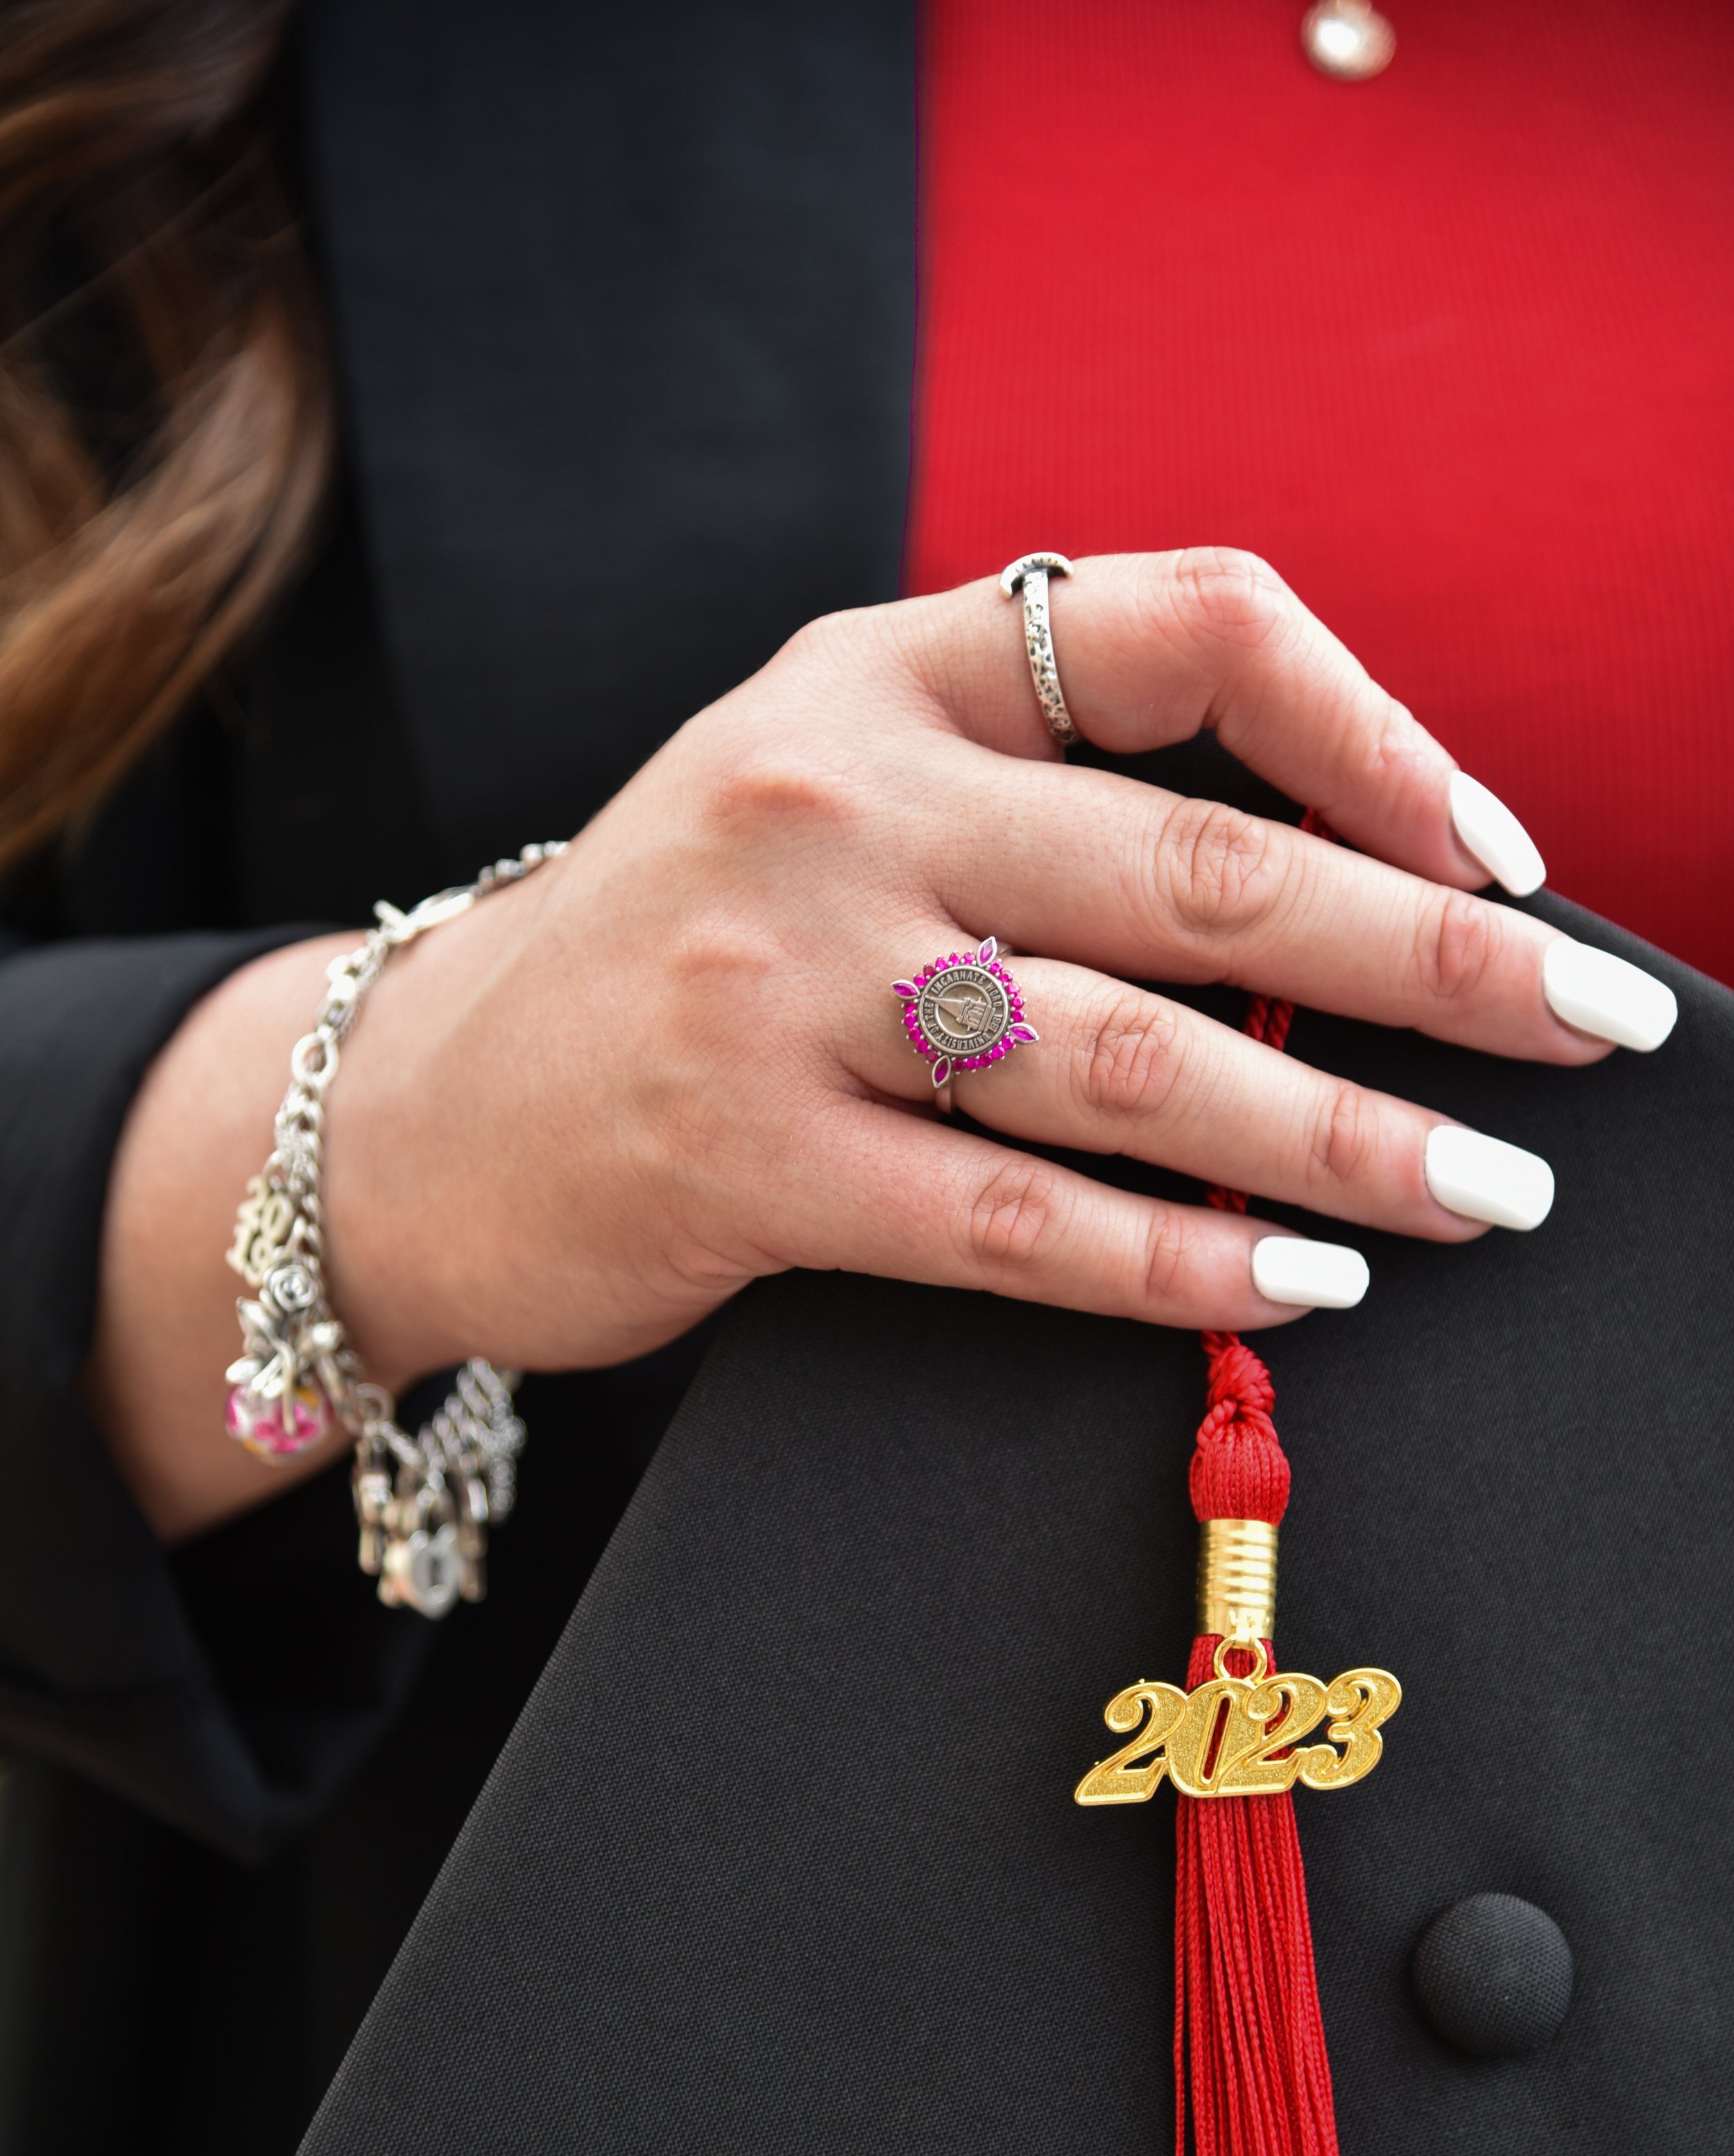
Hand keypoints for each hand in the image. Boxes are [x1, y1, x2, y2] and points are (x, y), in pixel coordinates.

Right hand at [325, 547, 1659, 1382]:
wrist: (414, 1100)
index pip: (1186, 625)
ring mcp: (777, 982)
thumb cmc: (679, 948)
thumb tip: (1341, 888)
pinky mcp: (740, 1161)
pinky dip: (1175, 1264)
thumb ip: (1035, 789)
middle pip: (1200, 868)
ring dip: (1341, 1137)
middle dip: (1432, 961)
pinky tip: (1297, 1287)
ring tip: (1485, 1192)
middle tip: (1587, 1033)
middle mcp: (833, 800)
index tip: (1497, 851)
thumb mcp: (830, 787)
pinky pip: (1010, 1224)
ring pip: (1129, 1062)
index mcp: (881, 673)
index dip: (1376, 730)